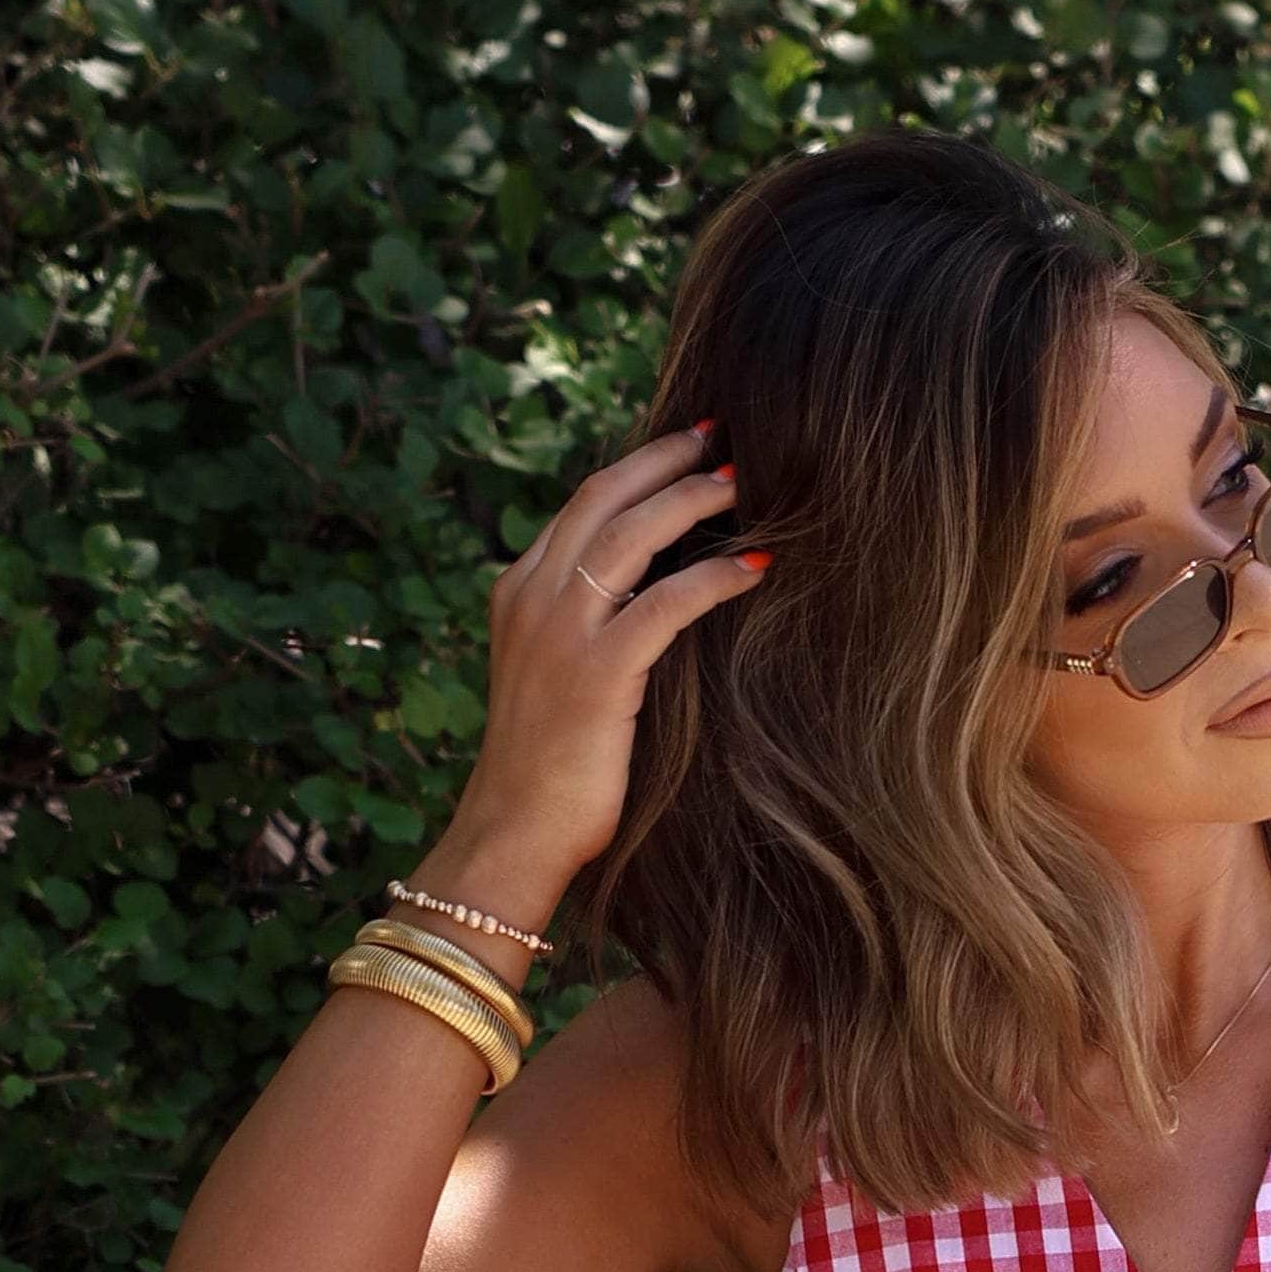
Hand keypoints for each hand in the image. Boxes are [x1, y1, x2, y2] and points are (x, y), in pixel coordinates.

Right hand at [419, 426, 761, 924]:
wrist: (512, 834)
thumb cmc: (547, 771)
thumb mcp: (556, 680)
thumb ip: (585, 630)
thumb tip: (648, 603)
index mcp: (518, 594)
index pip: (580, 507)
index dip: (635, 470)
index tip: (683, 448)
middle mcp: (533, 599)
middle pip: (602, 498)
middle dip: (664, 460)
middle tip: (719, 437)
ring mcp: (560, 633)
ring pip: (631, 535)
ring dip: (691, 501)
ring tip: (743, 483)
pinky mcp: (597, 673)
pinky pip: (665, 604)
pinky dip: (714, 577)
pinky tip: (758, 565)